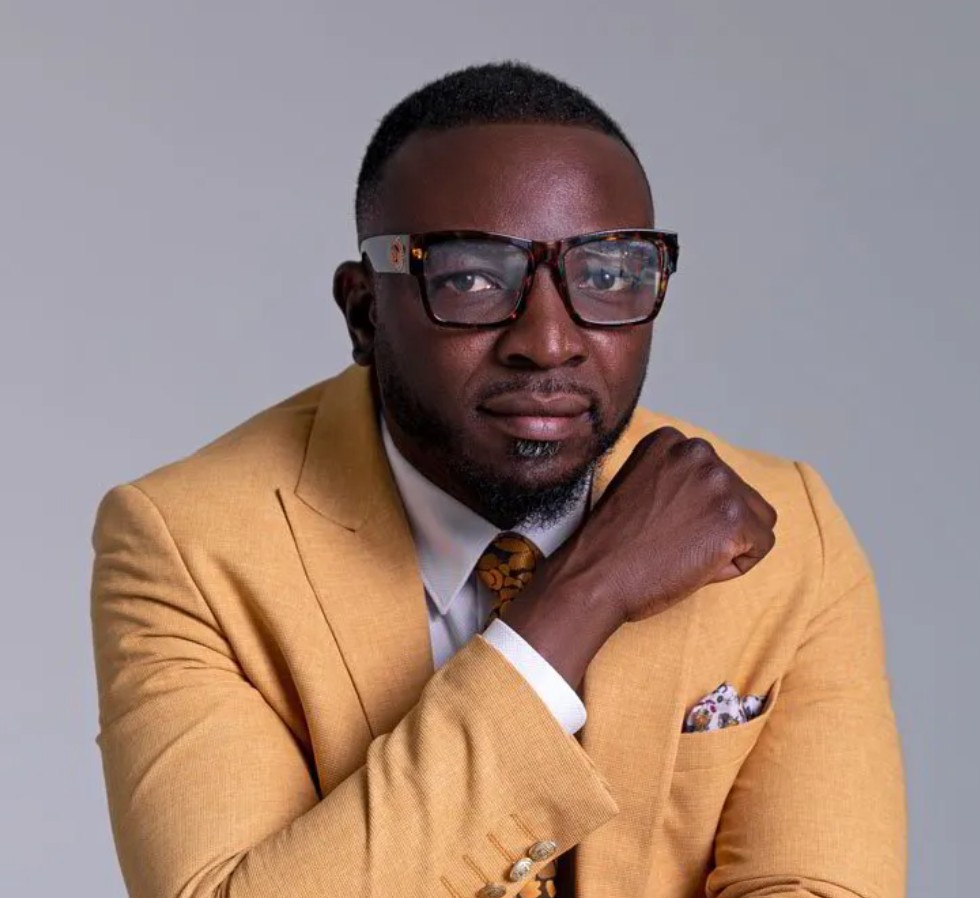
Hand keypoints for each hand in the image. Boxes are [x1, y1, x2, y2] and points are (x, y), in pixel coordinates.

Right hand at [505, 427, 777, 685]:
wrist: (595, 576)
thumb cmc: (612, 542)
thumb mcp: (640, 484)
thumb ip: (675, 477)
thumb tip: (712, 493)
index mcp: (672, 440)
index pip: (716, 475)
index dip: (696, 510)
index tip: (662, 523)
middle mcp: (699, 452)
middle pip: (741, 495)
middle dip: (716, 525)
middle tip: (672, 542)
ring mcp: (719, 484)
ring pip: (757, 519)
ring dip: (730, 542)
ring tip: (685, 552)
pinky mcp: (733, 520)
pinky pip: (761, 546)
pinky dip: (736, 564)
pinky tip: (697, 565)